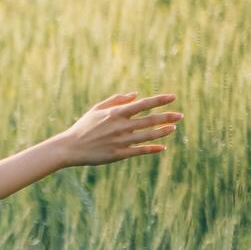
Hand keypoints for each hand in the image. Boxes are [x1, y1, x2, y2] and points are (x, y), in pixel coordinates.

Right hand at [53, 91, 182, 166]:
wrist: (70, 148)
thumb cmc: (83, 127)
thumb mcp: (97, 109)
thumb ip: (116, 100)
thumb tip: (135, 95)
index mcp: (116, 113)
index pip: (143, 104)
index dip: (159, 100)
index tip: (173, 97)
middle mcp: (120, 126)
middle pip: (149, 120)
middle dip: (167, 117)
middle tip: (180, 115)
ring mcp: (120, 141)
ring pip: (147, 136)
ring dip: (162, 132)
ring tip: (173, 128)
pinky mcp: (118, 154)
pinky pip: (139, 151)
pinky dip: (152, 149)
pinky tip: (162, 147)